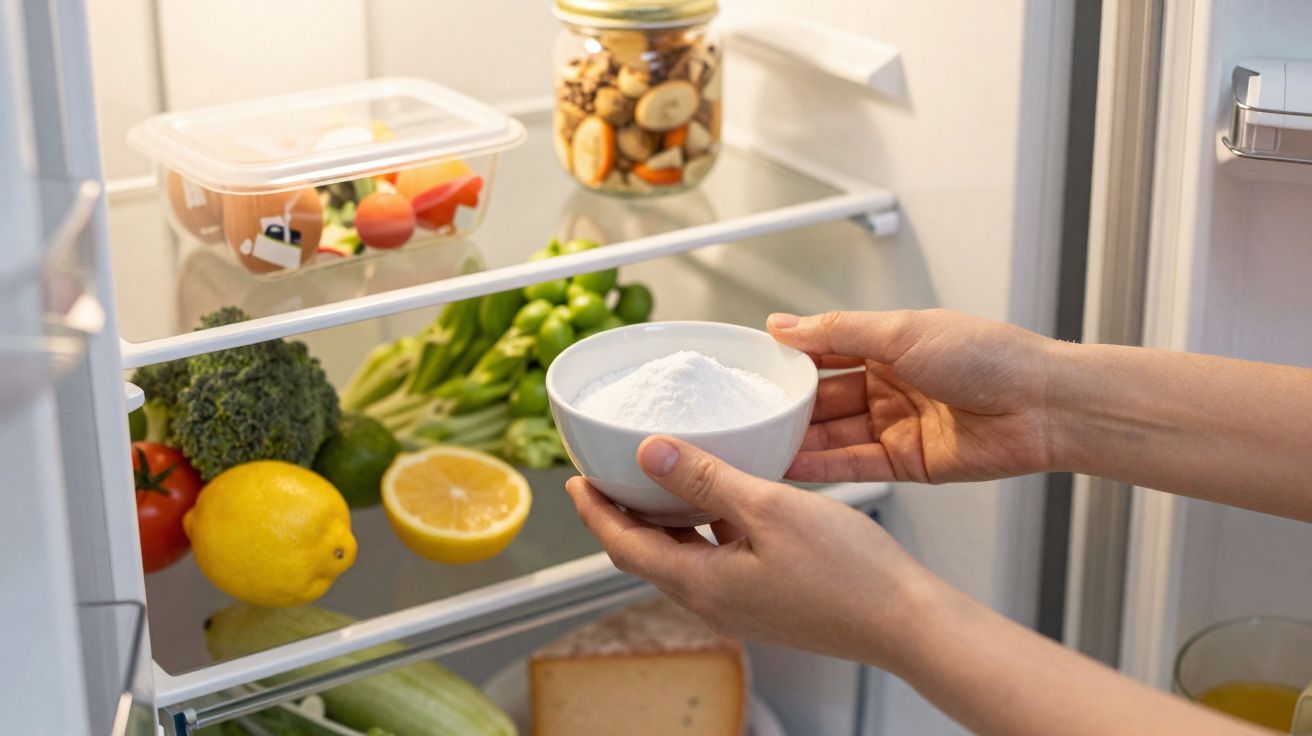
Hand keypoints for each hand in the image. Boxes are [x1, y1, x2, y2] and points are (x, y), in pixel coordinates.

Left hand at [564, 436, 936, 670]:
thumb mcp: (767, 507)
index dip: (595, 511)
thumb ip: (704, 478)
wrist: (905, 622)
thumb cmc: (848, 572)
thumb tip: (649, 453)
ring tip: (660, 478)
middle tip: (610, 474)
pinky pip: (716, 561)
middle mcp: (714, 602)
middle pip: (647, 555)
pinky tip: (723, 499)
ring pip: (683, 557)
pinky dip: (704, 528)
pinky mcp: (767, 602)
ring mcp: (741, 606)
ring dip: (665, 520)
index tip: (576, 480)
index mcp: (702, 583)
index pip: (623, 546)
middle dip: (623, 514)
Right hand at [768, 309, 1063, 483]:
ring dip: (798, 439)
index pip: (826, 350)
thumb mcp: (903, 332)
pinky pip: (854, 464)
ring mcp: (898, 425)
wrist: (1043, 405)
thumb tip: (784, 324)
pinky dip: (822, 467)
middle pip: (825, 397)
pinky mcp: (907, 463)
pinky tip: (789, 467)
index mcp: (890, 344)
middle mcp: (891, 384)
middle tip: (746, 414)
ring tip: (755, 444)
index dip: (790, 358)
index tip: (751, 367)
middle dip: (788, 406)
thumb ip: (838, 332)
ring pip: (835, 434)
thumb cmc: (989, 356)